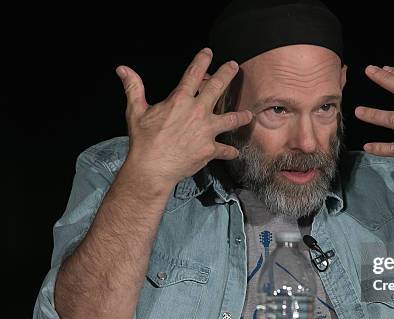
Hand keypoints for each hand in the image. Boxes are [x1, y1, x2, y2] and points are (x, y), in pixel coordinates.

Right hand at [115, 48, 252, 187]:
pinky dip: (230, 152)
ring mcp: (206, 131)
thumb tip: (123, 69)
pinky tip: (235, 152)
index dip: (202, 60)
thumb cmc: (143, 140)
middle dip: (227, 74)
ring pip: (230, 119)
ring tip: (248, 114)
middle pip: (217, 88)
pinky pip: (224, 150)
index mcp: (180, 100)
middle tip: (234, 66)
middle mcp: (197, 112)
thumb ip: (133, 88)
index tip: (209, 52)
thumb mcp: (135, 111)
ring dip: (241, 116)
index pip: (193, 74)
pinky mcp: (210, 149)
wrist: (152, 168)